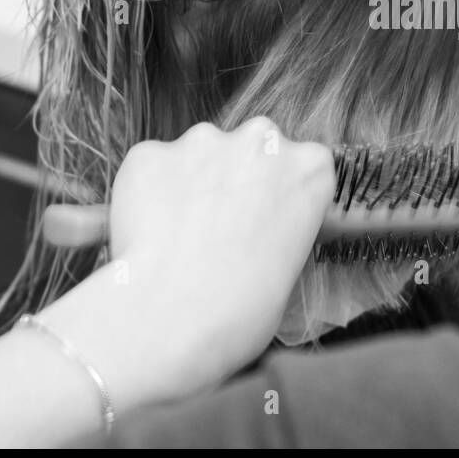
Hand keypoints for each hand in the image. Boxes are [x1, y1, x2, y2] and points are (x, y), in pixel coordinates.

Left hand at [43, 118, 332, 408]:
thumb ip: (280, 228)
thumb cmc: (243, 310)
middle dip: (237, 179)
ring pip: (199, 155)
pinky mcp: (150, 152)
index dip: (279, 195)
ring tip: (178, 236)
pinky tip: (148, 234)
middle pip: (252, 149)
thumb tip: (257, 232)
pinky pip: (152, 168)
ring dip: (193, 183)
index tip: (265, 221)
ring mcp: (202, 141)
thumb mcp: (291, 268)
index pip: (302, 165)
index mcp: (310, 167)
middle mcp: (261, 140)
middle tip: (220, 229)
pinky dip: (149, 193)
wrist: (171, 318)